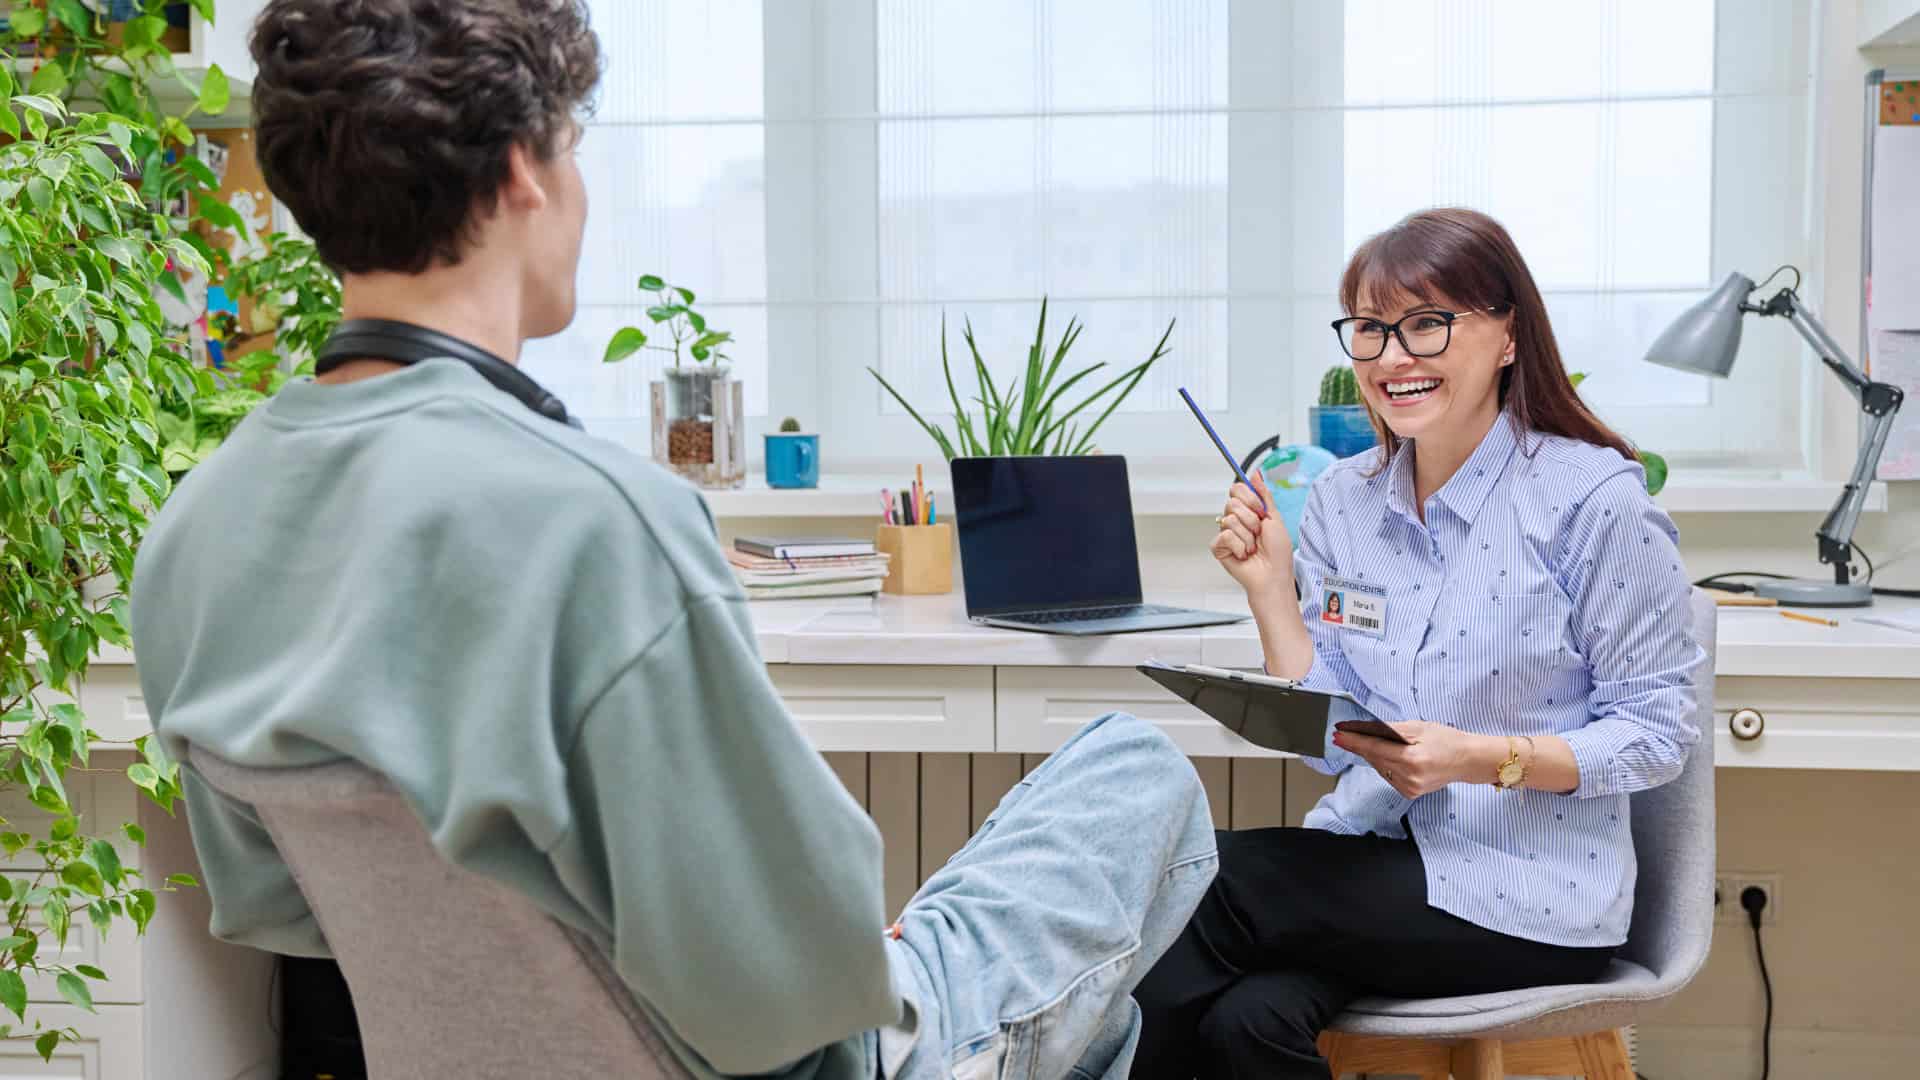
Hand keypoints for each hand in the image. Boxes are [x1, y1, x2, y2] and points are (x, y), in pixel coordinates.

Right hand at [1209, 469, 1294, 597]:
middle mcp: (1235, 520)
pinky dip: (1239, 546)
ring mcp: (1226, 533)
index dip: (1249, 498)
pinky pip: (1225, 535)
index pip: (1237, 489)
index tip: (1261, 511)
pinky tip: (1244, 554)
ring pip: (1229, 519)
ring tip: (1253, 547)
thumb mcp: (1275, 518)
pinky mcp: (1219, 547)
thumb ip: (1264, 495)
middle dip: (1250, 519)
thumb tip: (1256, 474)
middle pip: (1231, 502)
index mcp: (1248, 511)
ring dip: (1247, 536)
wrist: (1273, 576)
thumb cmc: (1277, 553)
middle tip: (1258, 532)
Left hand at [1330, 721, 1491, 798]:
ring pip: (1379, 768)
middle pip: (1374, 759)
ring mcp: (1409, 788)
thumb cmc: (1447, 741)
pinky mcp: (1410, 793)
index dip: (1354, 742)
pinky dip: (1383, 764)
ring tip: (1363, 742)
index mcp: (1412, 760)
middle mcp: (1409, 778)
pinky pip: (1388, 775)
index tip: (1338, 735)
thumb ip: (1392, 729)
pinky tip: (1384, 755)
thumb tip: (1368, 728)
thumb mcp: (1420, 728)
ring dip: (1371, 755)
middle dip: (1359, 746)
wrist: (1468, 761)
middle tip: (1344, 734)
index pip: (1375, 749)